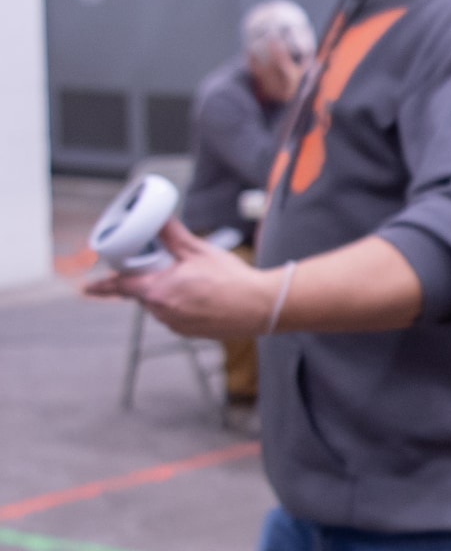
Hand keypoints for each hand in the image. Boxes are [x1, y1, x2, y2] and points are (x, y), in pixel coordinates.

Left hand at [84, 219, 277, 338]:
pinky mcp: (189, 332)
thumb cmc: (232, 280)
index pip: (120, 287)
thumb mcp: (198, 251)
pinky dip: (182, 305)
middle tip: (171, 268)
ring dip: (168, 293)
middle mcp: (162, 312)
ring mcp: (176, 325)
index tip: (88, 287)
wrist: (262, 306)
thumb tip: (157, 217)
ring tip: (195, 283)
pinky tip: (203, 297)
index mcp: (158, 291)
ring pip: (159, 305)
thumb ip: (172, 235)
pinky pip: (175, 316)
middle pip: (142, 294)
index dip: (103, 285)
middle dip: (150, 280)